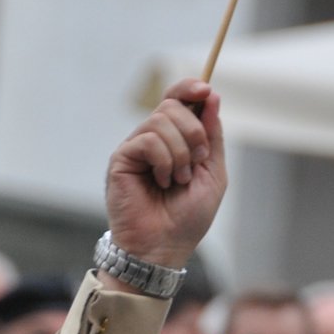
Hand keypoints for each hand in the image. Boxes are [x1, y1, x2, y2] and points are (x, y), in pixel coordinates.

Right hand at [105, 78, 226, 269]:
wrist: (164, 246)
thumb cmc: (188, 217)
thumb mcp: (212, 173)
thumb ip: (212, 135)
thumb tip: (211, 97)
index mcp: (175, 139)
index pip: (177, 99)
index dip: (190, 87)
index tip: (206, 90)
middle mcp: (153, 139)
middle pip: (172, 105)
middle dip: (194, 132)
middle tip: (196, 161)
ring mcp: (136, 148)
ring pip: (161, 121)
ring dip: (180, 153)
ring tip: (178, 180)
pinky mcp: (121, 159)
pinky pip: (147, 140)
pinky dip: (164, 161)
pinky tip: (162, 181)